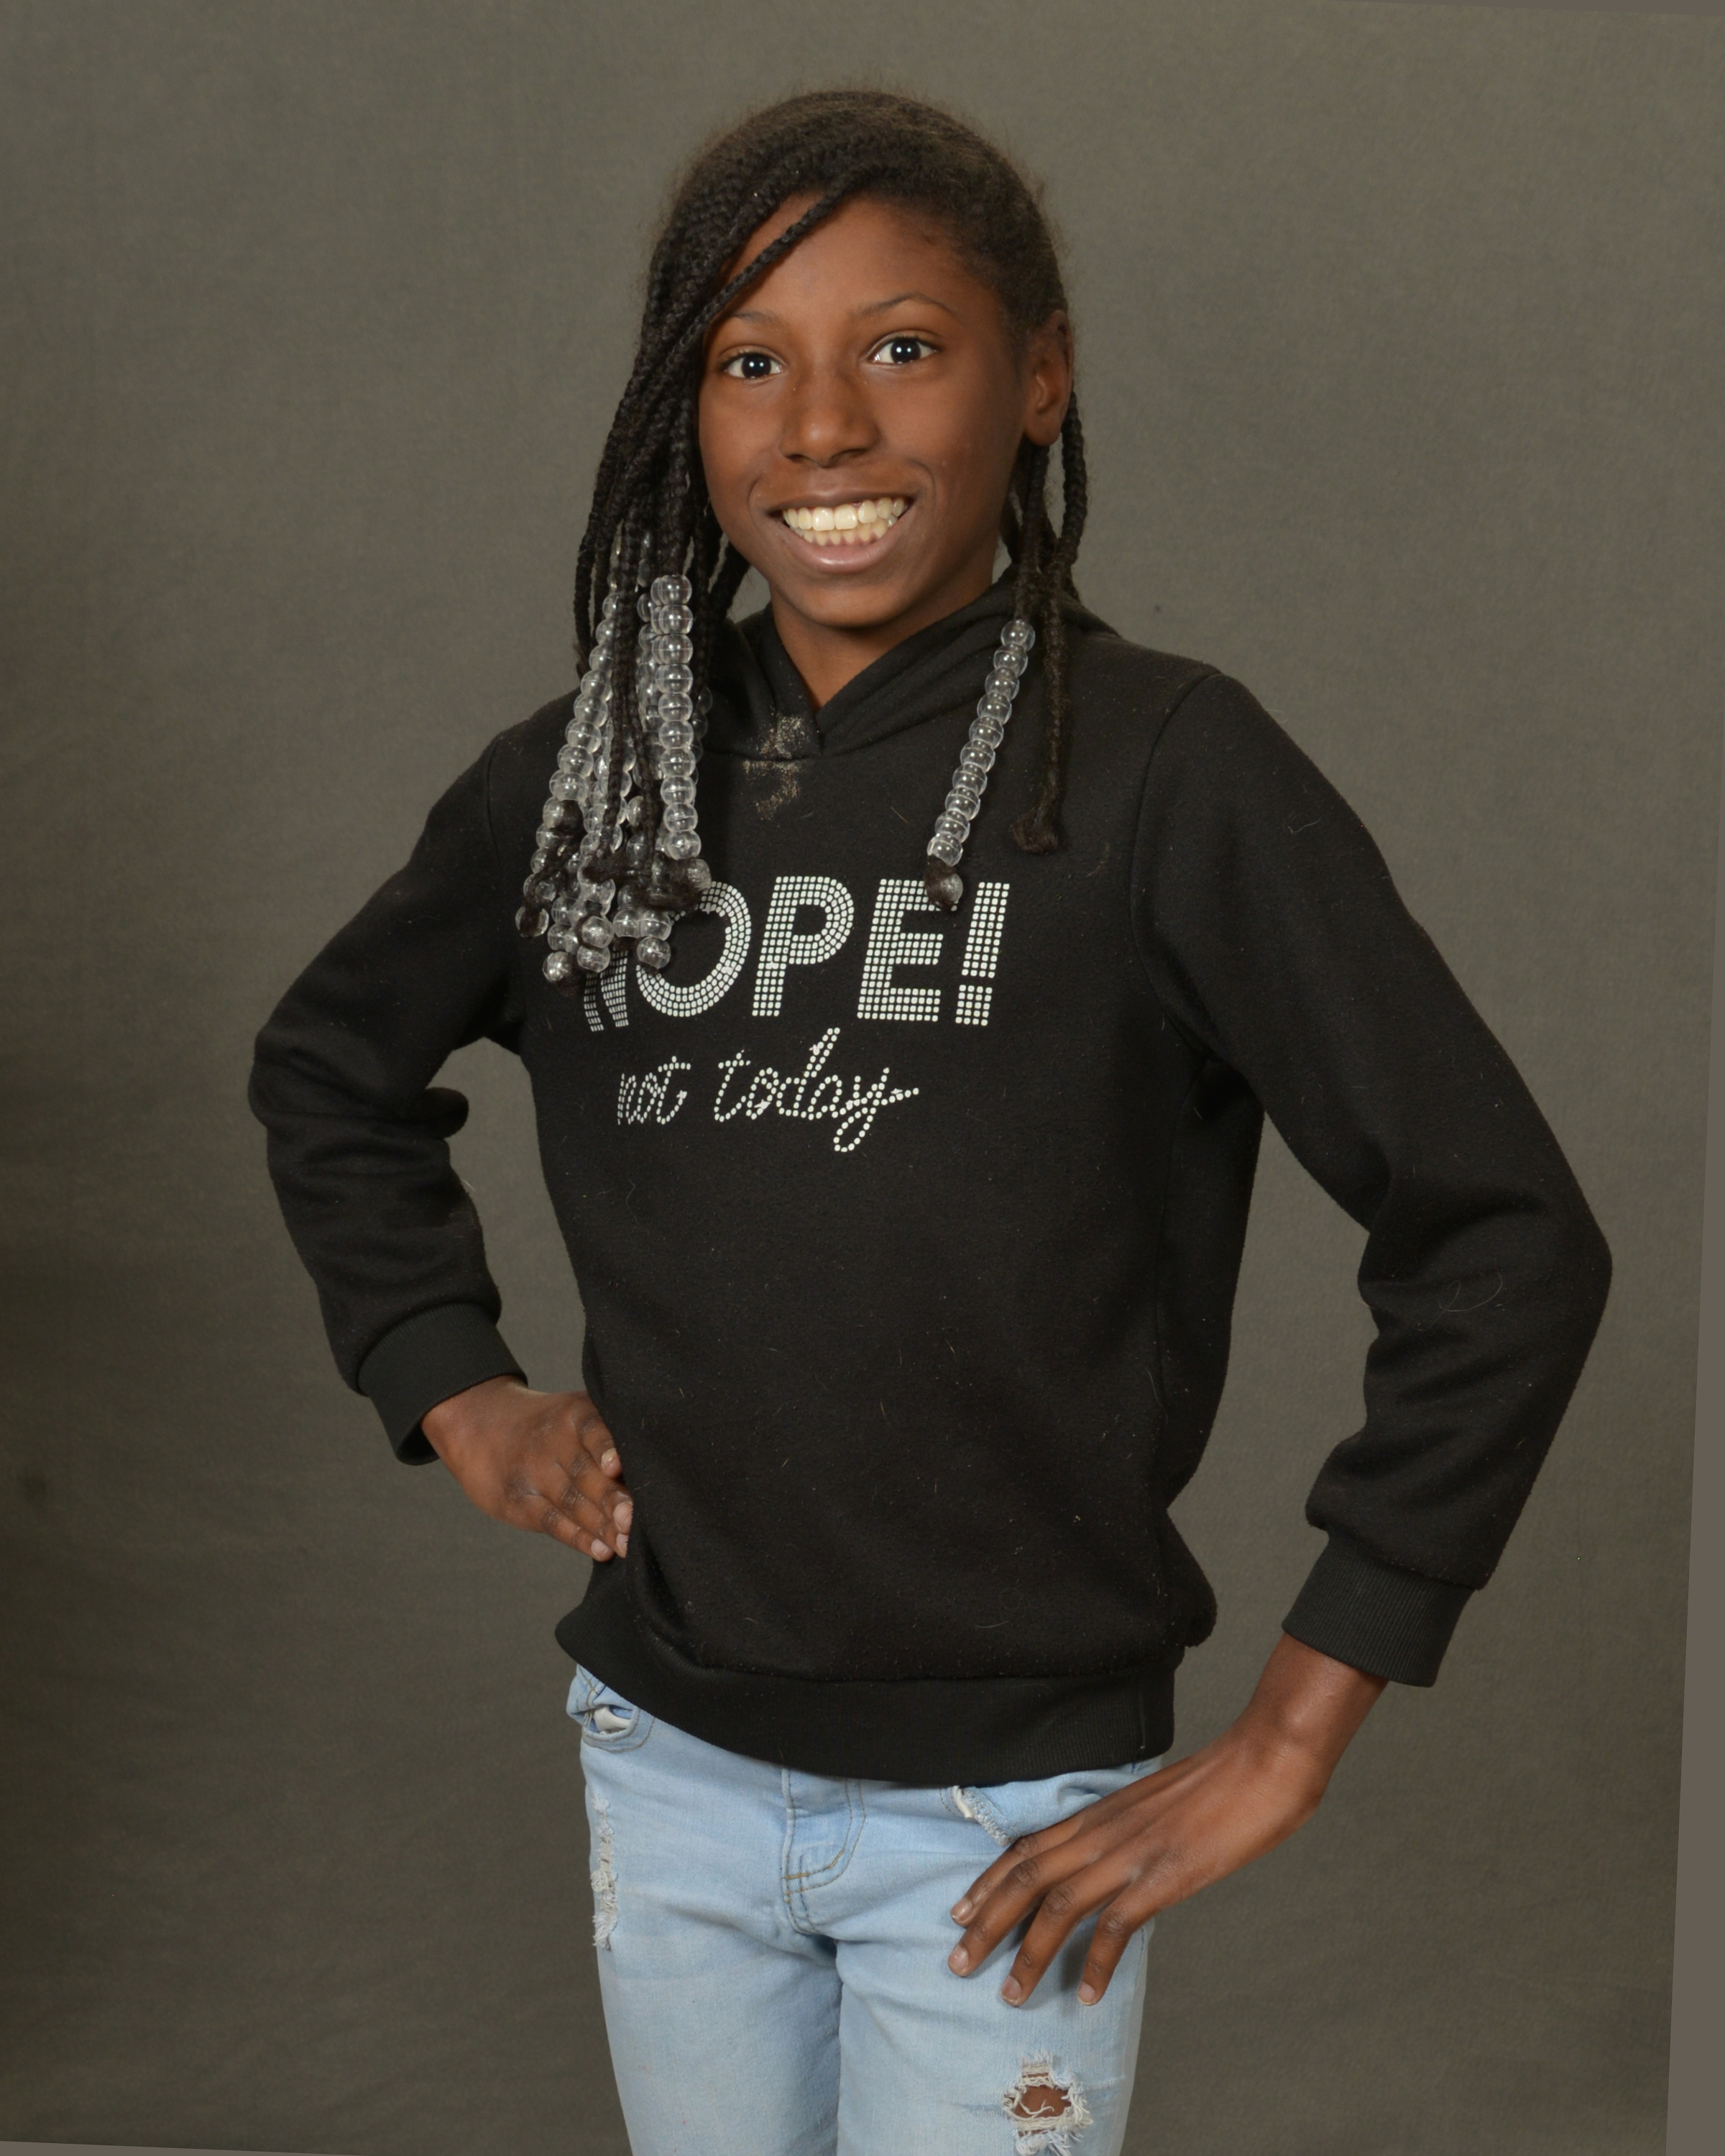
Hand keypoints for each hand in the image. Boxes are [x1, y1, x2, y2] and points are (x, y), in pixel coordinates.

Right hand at [420, 1376, 632, 1561]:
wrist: (481, 1428)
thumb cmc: (551, 1426)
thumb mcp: (574, 1414)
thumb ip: (609, 1436)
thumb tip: (656, 1475)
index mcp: (574, 1415)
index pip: (593, 1429)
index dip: (606, 1448)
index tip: (617, 1467)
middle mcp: (552, 1443)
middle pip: (585, 1473)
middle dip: (612, 1499)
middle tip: (633, 1521)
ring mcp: (533, 1474)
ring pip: (572, 1502)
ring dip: (602, 1526)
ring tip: (627, 1543)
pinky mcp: (520, 1503)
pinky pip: (554, 1522)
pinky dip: (579, 1538)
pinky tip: (602, 1550)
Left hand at [946, 1634, 1385, 2004]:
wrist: (1264, 1761)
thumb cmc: (1218, 1782)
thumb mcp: (1156, 1804)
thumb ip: (1126, 1831)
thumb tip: (1111, 1863)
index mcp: (1101, 1813)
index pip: (1029, 1848)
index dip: (990, 1881)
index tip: (960, 1911)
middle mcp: (1104, 1831)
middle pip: (1028, 1878)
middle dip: (988, 1922)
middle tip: (957, 1962)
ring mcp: (1132, 1853)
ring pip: (1059, 1905)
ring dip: (1028, 1952)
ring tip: (1009, 1993)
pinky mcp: (1164, 1875)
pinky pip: (1117, 1925)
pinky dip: (1097, 1962)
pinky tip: (1088, 1994)